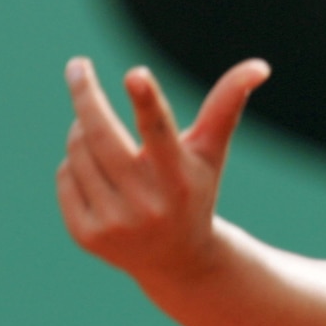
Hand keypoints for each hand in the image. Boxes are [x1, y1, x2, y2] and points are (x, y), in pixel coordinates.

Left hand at [56, 57, 270, 279]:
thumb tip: (260, 65)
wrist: (178, 260)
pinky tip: (97, 174)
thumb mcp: (211, 150)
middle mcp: (147, 204)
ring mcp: (114, 222)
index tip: (136, 74)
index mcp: (180, 178)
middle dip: (86, 94)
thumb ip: (228, 104)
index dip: (148, 101)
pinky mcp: (87, 235)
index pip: (160, 134)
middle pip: (101, 135)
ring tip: (100, 134)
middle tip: (78, 65)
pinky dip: (75, 164)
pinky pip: (65, 176)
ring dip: (83, 130)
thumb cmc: (196, 190)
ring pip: (78, 151)